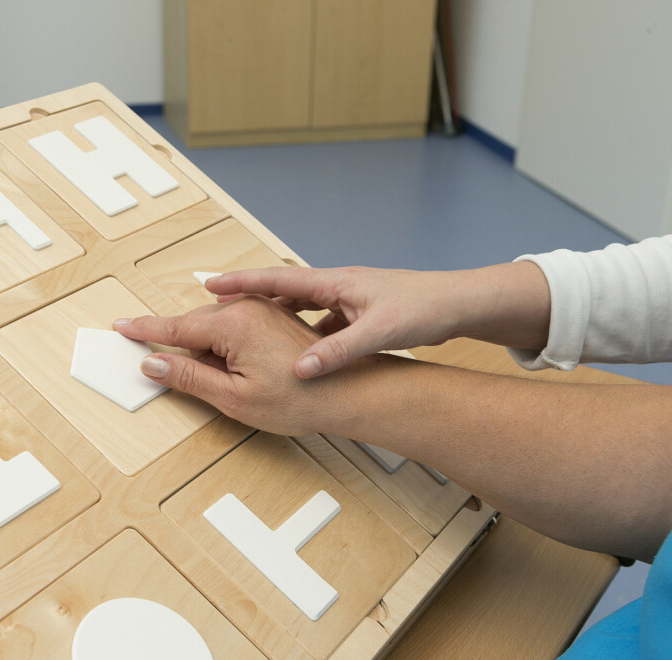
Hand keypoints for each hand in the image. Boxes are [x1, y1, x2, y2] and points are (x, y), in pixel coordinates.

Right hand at [113, 295, 385, 435]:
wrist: (351, 393)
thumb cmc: (300, 401)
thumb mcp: (235, 398)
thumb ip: (190, 377)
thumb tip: (153, 363)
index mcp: (234, 324)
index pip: (176, 327)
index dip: (146, 330)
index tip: (121, 326)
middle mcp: (248, 308)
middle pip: (196, 324)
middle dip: (178, 343)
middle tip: (159, 363)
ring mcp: (264, 309)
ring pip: (217, 325)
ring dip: (205, 346)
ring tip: (213, 377)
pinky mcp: (276, 315)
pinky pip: (236, 324)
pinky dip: (225, 342)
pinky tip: (234, 366)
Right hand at [206, 262, 549, 377]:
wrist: (461, 303)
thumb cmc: (424, 309)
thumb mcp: (380, 332)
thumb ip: (337, 352)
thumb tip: (301, 369)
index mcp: (334, 283)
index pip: (277, 278)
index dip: (241, 282)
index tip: (210, 285)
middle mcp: (336, 286)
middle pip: (281, 289)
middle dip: (247, 296)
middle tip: (214, 304)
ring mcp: (347, 299)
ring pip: (299, 307)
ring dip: (272, 315)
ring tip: (246, 330)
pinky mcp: (359, 314)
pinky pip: (318, 322)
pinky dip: (300, 333)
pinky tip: (296, 353)